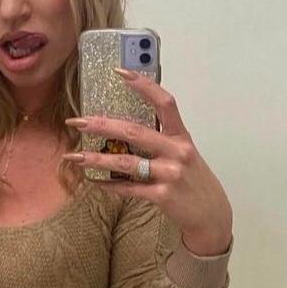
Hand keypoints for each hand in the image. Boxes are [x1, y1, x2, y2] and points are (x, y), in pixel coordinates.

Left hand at [63, 69, 232, 253]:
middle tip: (78, 122)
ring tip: (75, 157)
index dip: (144, 85)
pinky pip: (130, 189)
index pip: (165, 103)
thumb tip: (127, 129)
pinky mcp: (163, 196)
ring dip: (97, 160)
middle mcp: (177, 152)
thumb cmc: (194, 181)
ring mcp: (170, 174)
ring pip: (127, 162)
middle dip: (103, 125)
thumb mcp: (185, 155)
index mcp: (182, 137)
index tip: (120, 72)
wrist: (211, 215)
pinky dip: (111, 186)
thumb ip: (163, 140)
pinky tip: (96, 183)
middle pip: (135, 132)